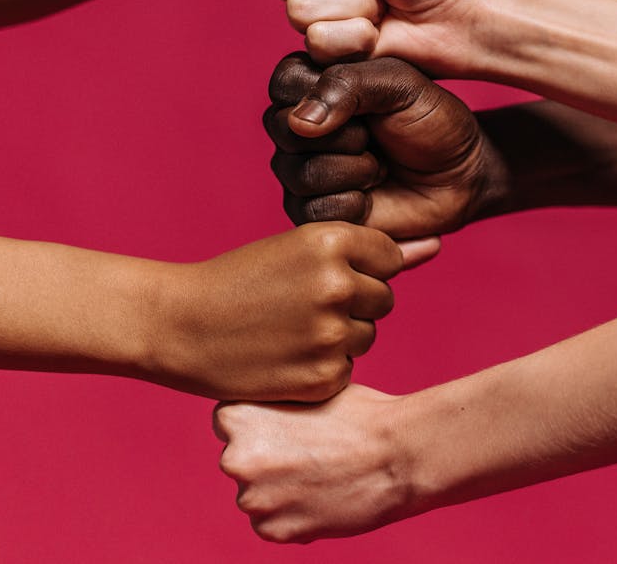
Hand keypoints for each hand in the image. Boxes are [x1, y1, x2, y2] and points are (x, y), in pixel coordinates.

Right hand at [146, 223, 401, 400]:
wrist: (179, 325)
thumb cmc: (242, 280)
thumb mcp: (301, 249)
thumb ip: (374, 251)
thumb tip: (436, 246)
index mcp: (332, 240)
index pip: (389, 256)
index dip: (357, 267)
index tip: (319, 276)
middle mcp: (338, 283)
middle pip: (384, 298)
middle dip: (353, 303)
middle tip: (300, 306)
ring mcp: (332, 333)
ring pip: (368, 335)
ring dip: (339, 337)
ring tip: (290, 330)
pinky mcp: (324, 377)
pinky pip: (348, 371)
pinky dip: (322, 369)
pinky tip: (285, 358)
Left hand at [214, 385, 412, 542]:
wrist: (399, 456)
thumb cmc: (362, 416)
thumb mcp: (307, 390)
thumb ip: (271, 405)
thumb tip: (259, 413)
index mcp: (238, 417)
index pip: (228, 423)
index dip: (261, 424)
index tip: (288, 426)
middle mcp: (235, 459)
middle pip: (240, 461)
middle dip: (267, 459)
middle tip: (309, 452)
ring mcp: (253, 499)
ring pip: (257, 495)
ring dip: (280, 490)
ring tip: (322, 475)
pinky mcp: (275, 531)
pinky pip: (273, 525)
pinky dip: (294, 516)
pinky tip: (323, 497)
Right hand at [264, 54, 505, 242]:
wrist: (462, 175)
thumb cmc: (433, 121)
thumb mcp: (400, 84)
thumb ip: (348, 84)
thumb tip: (301, 122)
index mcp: (314, 84)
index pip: (284, 82)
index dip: (322, 94)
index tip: (367, 103)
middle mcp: (300, 128)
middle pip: (284, 130)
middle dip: (346, 136)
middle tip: (376, 138)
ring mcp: (302, 170)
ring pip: (299, 173)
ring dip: (354, 171)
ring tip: (380, 167)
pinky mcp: (314, 212)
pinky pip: (311, 210)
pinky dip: (353, 204)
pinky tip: (373, 196)